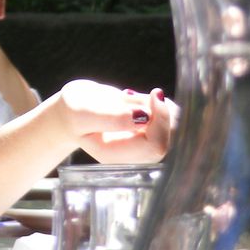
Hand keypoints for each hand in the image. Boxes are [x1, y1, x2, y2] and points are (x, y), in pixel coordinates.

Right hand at [53, 80, 176, 163]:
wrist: (74, 111)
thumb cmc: (74, 111)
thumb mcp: (82, 111)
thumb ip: (110, 116)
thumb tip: (143, 116)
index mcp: (117, 155)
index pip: (156, 146)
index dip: (161, 120)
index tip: (153, 94)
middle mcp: (135, 154)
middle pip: (172, 139)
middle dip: (164, 110)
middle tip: (137, 96)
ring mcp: (145, 144)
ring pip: (175, 127)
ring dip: (160, 104)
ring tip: (130, 98)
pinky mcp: (151, 131)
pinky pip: (171, 117)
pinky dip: (160, 102)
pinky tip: (139, 99)